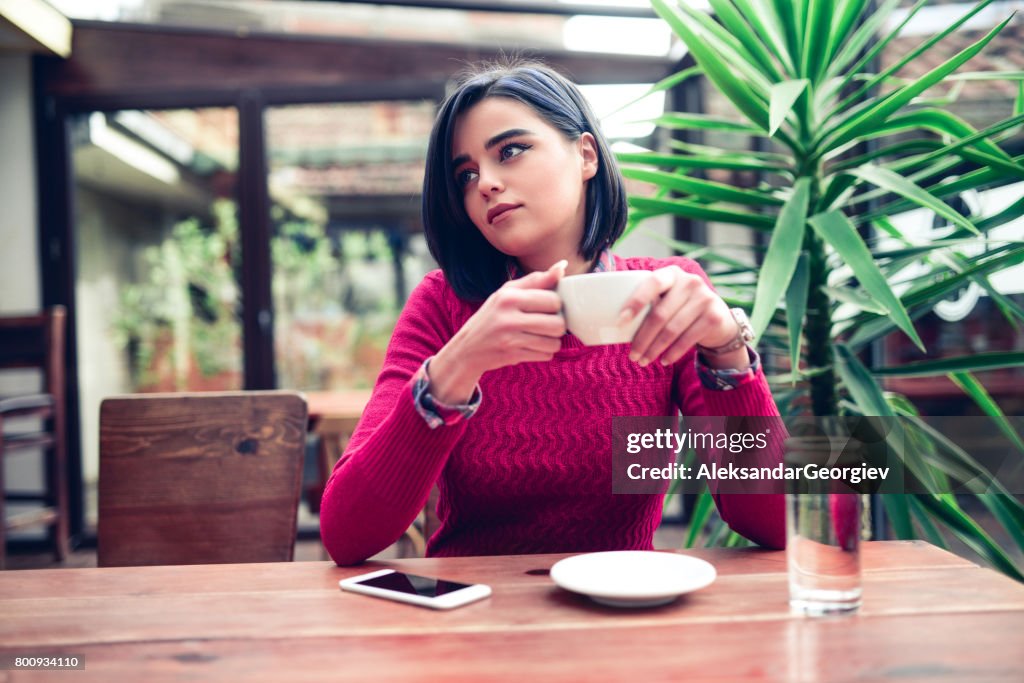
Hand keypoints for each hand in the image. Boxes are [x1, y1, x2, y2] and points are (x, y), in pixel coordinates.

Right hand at [429, 260, 567, 402]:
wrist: (468, 348)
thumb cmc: (493, 316)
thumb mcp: (508, 293)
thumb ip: (536, 280)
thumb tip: (562, 266)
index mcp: (509, 297)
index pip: (554, 300)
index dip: (556, 305)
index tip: (547, 308)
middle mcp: (508, 317)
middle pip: (558, 323)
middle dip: (557, 325)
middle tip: (546, 324)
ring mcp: (510, 339)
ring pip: (554, 342)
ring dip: (552, 341)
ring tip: (539, 336)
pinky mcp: (512, 356)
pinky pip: (546, 355)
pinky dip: (544, 352)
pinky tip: (532, 347)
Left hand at [619, 265, 747, 368]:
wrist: (718, 318)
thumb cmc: (680, 308)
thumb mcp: (667, 298)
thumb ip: (650, 303)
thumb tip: (618, 325)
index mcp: (672, 273)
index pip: (652, 284)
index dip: (635, 301)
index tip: (620, 320)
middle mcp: (690, 282)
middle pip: (659, 314)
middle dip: (642, 338)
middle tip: (632, 355)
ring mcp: (704, 298)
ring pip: (671, 330)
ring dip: (654, 349)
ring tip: (643, 361)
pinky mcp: (713, 317)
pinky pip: (687, 340)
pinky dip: (672, 353)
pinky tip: (664, 361)